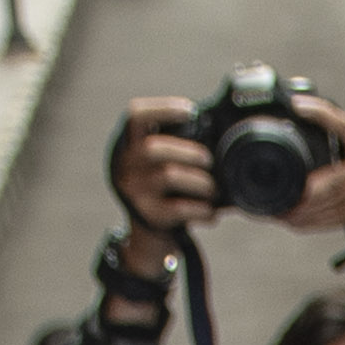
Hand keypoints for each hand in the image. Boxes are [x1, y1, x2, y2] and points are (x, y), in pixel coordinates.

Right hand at [110, 97, 222, 250]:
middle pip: (153, 149)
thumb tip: (220, 124)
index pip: (135, 116)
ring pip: (169, 176)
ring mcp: (134, 191)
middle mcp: (125, 165)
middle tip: (209, 160)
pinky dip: (201, 209)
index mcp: (128, 144)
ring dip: (201, 182)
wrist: (147, 235)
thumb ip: (177, 142)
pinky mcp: (149, 216)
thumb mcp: (158, 162)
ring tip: (213, 189)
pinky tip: (211, 212)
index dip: (163, 109)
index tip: (191, 111)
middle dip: (189, 152)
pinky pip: (179, 208)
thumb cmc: (163, 189)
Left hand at [284, 100, 344, 302]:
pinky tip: (302, 225)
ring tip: (285, 217)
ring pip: (331, 197)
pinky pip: (340, 214)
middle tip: (277, 201)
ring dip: (305, 211)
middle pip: (329, 175)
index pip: (342, 122)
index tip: (295, 105)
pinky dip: (317, 222)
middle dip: (300, 192)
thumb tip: (307, 180)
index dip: (318, 112)